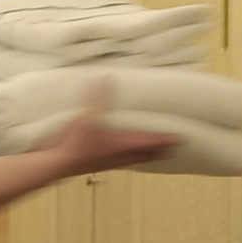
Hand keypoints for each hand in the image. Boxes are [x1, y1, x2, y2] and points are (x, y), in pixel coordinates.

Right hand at [47, 78, 175, 177]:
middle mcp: (123, 155)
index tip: (182, 137)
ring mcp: (114, 162)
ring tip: (159, 150)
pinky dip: (136, 157)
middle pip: (151, 154)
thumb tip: (106, 77)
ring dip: (151, 154)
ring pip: (140, 160)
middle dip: (164, 149)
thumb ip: (97, 97)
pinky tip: (129, 154)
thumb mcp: (87, 115)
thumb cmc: (76, 141)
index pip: (153, 141)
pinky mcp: (104, 165)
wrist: (59, 164)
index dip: (168, 139)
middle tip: (175, 144)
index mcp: (124, 143)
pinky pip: (127, 161)